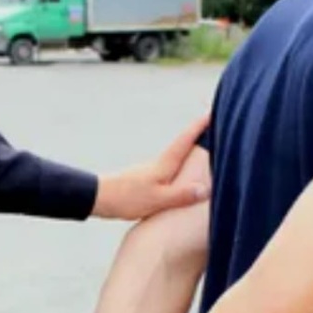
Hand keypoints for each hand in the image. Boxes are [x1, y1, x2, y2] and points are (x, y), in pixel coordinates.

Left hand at [93, 115, 210, 220]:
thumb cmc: (127, 198)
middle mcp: (159, 163)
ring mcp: (151, 170)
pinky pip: (170, 168)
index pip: (185, 140)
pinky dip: (180, 164)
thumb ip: (181, 195)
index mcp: (164, 165)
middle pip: (183, 144)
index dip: (200, 126)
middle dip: (198, 133)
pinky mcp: (146, 179)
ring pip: (176, 157)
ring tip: (206, 147)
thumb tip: (205, 189)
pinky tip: (182, 172)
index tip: (213, 112)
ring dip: (190, 149)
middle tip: (213, 123)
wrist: (99, 198)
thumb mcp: (157, 200)